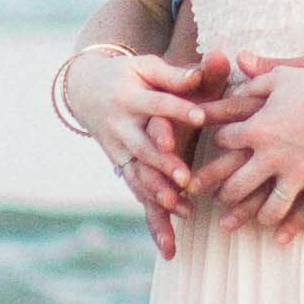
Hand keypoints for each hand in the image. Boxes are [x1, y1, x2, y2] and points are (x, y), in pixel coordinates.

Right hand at [61, 39, 205, 259]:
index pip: (158, 105)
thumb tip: (215, 59)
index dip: (178, 109)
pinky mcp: (122, 168)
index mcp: (129, 96)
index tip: (201, 116)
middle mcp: (120, 127)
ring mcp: (118, 151)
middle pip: (144, 147)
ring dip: (158, 194)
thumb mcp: (149, 67)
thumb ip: (179, 72)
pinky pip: (138, 196)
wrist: (87, 90)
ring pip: (139, 177)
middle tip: (187, 177)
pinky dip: (154, 218)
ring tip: (181, 208)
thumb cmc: (130, 75)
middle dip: (164, 163)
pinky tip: (170, 243)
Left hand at [183, 52, 303, 213]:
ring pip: (271, 207)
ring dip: (261, 216)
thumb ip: (258, 75)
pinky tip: (297, 234)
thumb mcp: (283, 75)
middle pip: (237, 184)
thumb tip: (239, 61)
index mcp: (256, 129)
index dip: (218, 141)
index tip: (216, 145)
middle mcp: (271, 157)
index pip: (224, 140)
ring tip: (259, 220)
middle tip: (220, 201)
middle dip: (226, 195)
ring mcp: (296, 174)